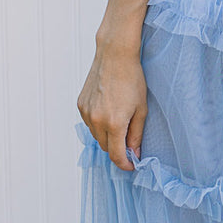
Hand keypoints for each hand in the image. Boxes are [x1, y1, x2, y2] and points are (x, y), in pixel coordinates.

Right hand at [77, 43, 148, 172]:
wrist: (115, 56)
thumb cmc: (132, 80)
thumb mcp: (141, 109)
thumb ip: (136, 134)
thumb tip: (134, 153)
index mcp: (113, 123)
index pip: (116, 155)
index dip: (124, 164)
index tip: (131, 165)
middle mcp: (96, 120)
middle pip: (106, 147)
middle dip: (118, 149)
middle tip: (130, 142)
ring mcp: (86, 112)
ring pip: (96, 136)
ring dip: (108, 136)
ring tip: (120, 121)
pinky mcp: (80, 105)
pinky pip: (89, 123)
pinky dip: (99, 124)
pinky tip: (109, 111)